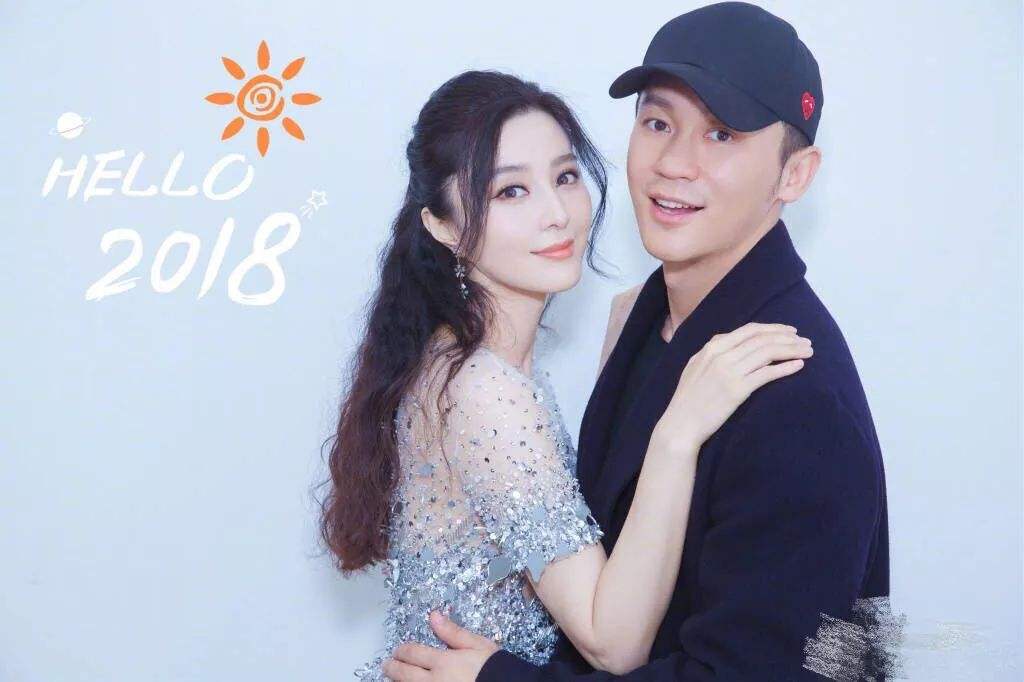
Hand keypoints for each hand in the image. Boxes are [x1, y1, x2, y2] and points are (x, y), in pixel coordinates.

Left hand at [381, 610, 499, 680]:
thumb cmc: (494, 668)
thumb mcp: (477, 645)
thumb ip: (453, 632)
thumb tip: (434, 616)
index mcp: (443, 662)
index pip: (412, 653)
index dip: (402, 651)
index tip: (397, 650)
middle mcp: (434, 681)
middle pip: (404, 674)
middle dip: (393, 667)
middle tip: (386, 664)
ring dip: (398, 681)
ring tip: (393, 678)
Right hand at [655, 322, 811, 448]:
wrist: (681, 423)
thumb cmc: (688, 398)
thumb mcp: (695, 366)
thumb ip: (712, 351)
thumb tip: (730, 339)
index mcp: (712, 348)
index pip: (749, 330)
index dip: (773, 328)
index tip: (790, 331)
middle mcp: (721, 355)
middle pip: (762, 339)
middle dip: (788, 337)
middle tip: (806, 340)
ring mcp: (729, 372)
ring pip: (768, 352)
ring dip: (792, 350)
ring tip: (808, 351)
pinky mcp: (737, 390)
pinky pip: (767, 373)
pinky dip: (785, 367)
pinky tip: (798, 366)